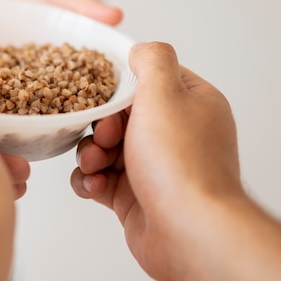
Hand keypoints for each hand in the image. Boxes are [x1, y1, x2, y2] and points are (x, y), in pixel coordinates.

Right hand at [71, 42, 242, 280]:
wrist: (187, 231)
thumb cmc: (179, 163)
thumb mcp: (165, 93)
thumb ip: (152, 60)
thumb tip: (140, 49)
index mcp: (190, 105)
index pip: (148, 82)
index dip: (119, 88)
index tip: (104, 97)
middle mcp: (174, 135)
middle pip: (118, 116)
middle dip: (99, 127)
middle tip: (104, 138)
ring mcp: (153, 167)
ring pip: (104, 148)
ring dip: (90, 155)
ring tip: (96, 166)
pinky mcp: (134, 196)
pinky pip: (100, 180)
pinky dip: (91, 181)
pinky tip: (96, 187)